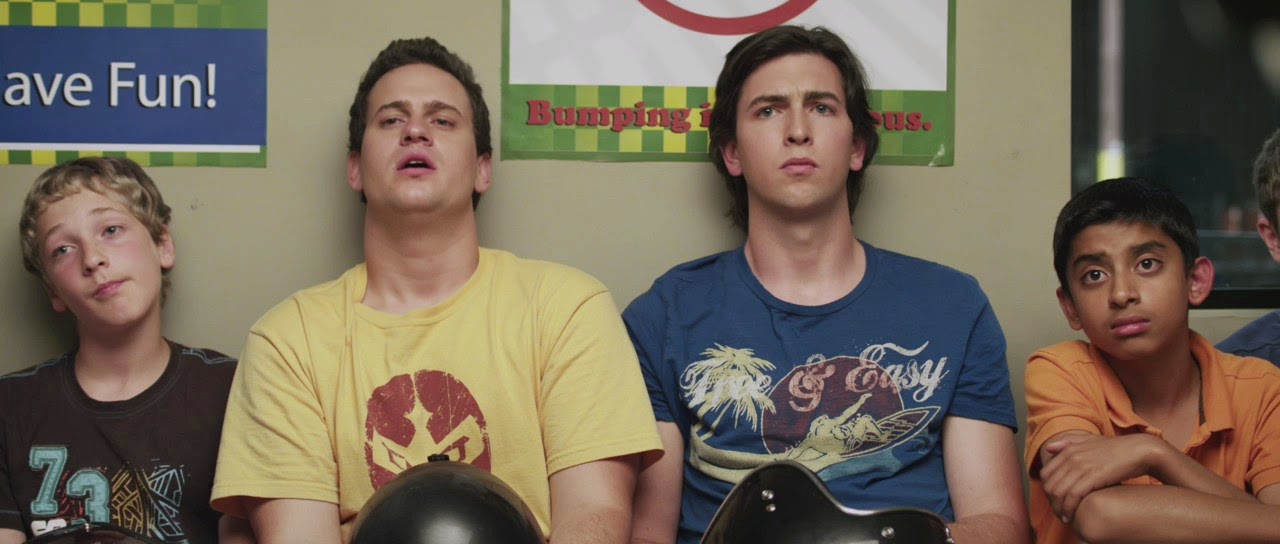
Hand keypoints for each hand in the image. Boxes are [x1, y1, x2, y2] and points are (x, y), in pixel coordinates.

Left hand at [1038, 433, 1167, 523]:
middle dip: (1051, 501)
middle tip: (1057, 511)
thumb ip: (1068, 443)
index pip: (1046, 473)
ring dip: (1058, 508)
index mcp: (1069, 449)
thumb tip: (1048, 448)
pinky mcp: (1092, 477)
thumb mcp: (1090, 441)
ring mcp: (1081, 466)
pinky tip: (1069, 517)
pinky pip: (1072, 496)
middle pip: (1049, 484)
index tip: (1053, 500)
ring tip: (1062, 517)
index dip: (1047, 489)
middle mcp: (1072, 457)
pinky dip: (1068, 508)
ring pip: (1058, 492)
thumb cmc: (1116, 448)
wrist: (1139, 451)